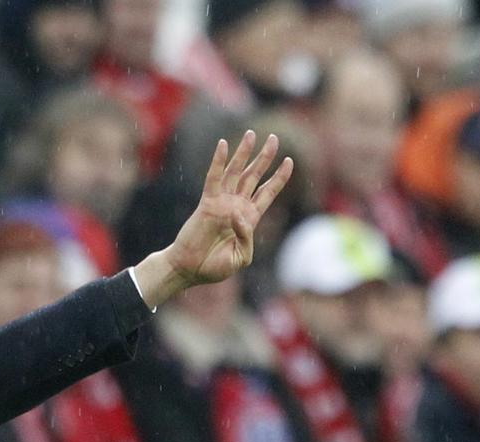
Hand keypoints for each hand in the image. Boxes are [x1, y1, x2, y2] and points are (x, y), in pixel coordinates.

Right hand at [134, 131, 292, 306]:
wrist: (190, 269)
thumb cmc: (215, 267)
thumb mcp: (242, 257)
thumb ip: (247, 237)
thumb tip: (240, 215)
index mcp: (249, 218)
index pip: (268, 192)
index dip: (279, 177)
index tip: (289, 161)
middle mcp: (237, 206)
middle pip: (254, 176)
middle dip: (265, 157)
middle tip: (274, 138)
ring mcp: (222, 202)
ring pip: (236, 172)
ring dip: (244, 153)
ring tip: (252, 134)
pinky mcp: (207, 202)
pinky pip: (214, 178)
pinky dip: (218, 161)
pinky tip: (223, 144)